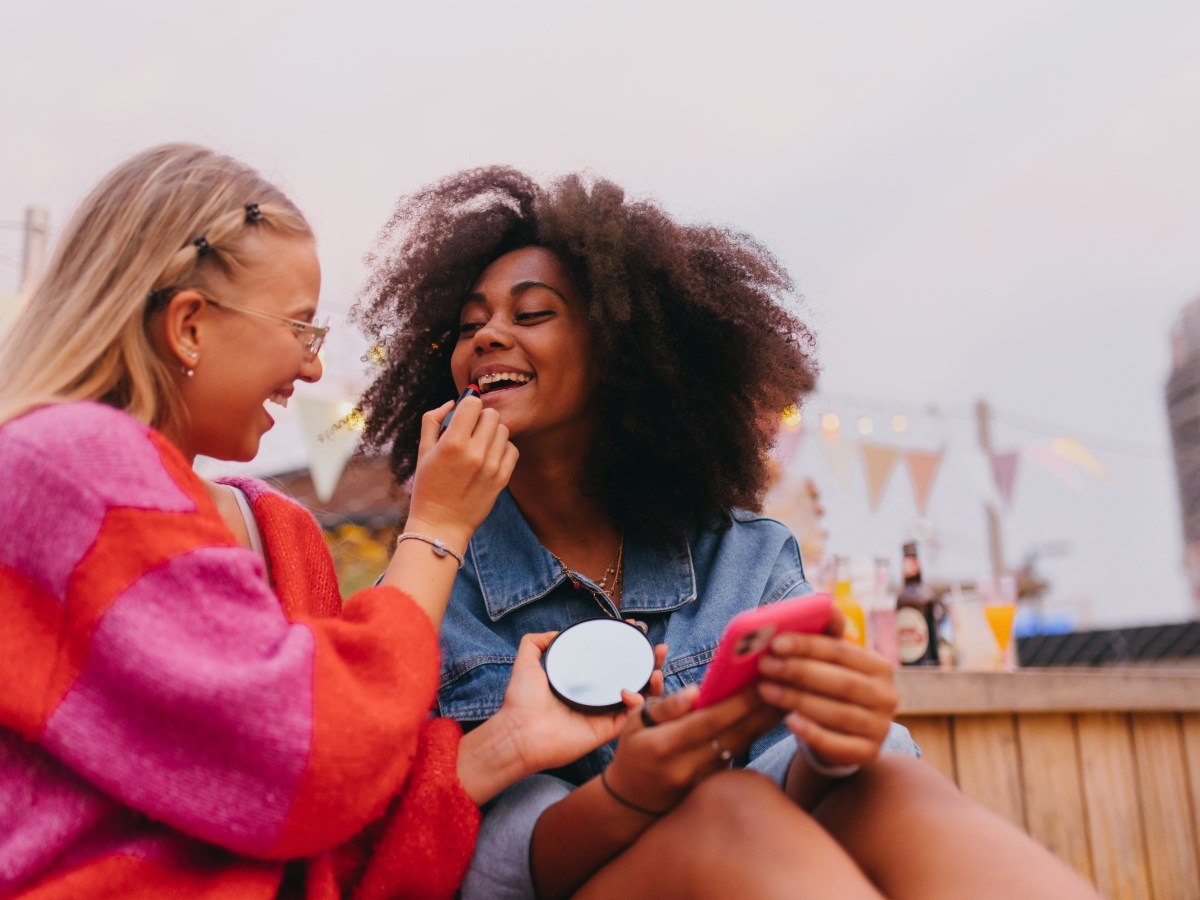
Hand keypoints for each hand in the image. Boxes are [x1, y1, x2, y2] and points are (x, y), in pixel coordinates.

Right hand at [405, 396, 517, 548]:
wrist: (440, 525)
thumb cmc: (428, 487)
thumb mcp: (423, 451)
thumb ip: (433, 420)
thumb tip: (452, 402)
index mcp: (452, 443)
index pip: (473, 404)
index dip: (468, 405)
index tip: (463, 414)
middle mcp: (474, 453)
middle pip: (491, 414)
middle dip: (480, 418)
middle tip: (471, 430)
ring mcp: (491, 466)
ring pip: (503, 430)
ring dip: (492, 433)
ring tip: (479, 445)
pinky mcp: (502, 479)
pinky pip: (512, 449)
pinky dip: (502, 449)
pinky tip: (489, 457)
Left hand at [490, 633, 667, 776]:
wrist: (518, 733)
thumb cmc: (521, 701)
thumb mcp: (526, 662)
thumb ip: (535, 643)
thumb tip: (555, 632)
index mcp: (583, 681)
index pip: (612, 661)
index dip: (628, 647)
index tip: (637, 630)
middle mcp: (596, 696)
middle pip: (633, 677)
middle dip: (651, 663)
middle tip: (659, 650)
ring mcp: (603, 714)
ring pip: (640, 697)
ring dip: (654, 683)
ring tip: (657, 670)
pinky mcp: (607, 732)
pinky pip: (633, 718)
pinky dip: (640, 705)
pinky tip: (633, 692)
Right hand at [602, 684, 781, 814]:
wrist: (633, 801)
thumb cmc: (634, 750)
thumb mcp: (635, 723)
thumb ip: (665, 706)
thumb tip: (695, 691)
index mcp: (664, 746)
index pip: (709, 722)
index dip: (737, 703)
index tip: (760, 681)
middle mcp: (686, 767)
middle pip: (734, 736)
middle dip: (763, 710)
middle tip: (789, 684)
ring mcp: (702, 779)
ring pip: (741, 746)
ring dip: (766, 722)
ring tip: (790, 697)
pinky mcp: (713, 784)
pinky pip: (738, 754)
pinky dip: (755, 734)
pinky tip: (771, 716)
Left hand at [755, 609, 897, 771]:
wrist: (843, 734)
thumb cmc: (831, 687)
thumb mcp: (831, 663)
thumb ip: (826, 637)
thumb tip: (822, 603)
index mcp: (880, 667)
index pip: (843, 652)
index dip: (809, 645)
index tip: (776, 642)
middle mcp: (887, 697)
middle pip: (841, 682)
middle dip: (799, 671)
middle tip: (764, 664)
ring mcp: (880, 728)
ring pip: (838, 713)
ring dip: (797, 699)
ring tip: (765, 689)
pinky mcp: (868, 754)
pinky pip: (838, 745)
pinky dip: (812, 733)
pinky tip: (788, 721)